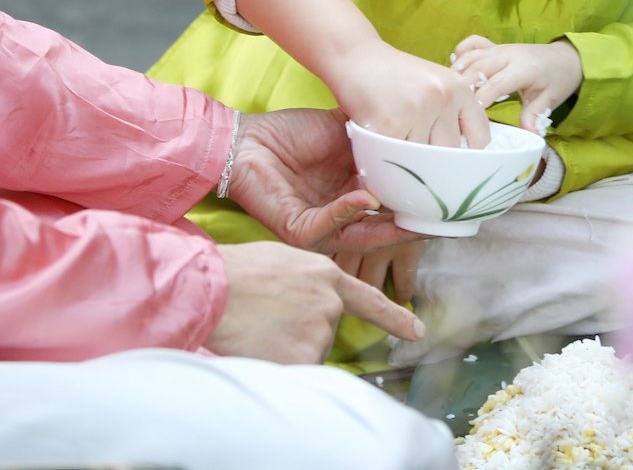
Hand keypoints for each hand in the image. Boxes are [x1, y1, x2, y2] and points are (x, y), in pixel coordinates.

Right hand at [207, 241, 423, 363]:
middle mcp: (330, 303)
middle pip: (325, 331)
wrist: (215, 289)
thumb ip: (305, 282)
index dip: (395, 317)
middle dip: (301, 333)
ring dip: (286, 348)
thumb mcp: (281, 262)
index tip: (416, 331)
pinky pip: (296, 370)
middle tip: (266, 320)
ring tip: (258, 328)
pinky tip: (259, 345)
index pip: (369, 300)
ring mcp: (319, 330)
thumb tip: (306, 302)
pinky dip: (278, 365)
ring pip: (309, 352)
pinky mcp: (304, 356)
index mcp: (325, 275)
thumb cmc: (237, 272)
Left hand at [226, 108, 422, 255]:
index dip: (418, 200)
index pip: (394, 205)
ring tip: (412, 212)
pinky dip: (347, 211)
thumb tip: (416, 128)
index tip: (445, 191)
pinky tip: (364, 196)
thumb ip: (377, 138)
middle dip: (412, 222)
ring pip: (362, 234)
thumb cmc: (294, 135)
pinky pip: (328, 226)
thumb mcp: (346, 133)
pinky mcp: (298, 232)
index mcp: (356, 196)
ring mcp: (322, 229)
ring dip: (387, 225)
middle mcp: (343, 218)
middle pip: (385, 227)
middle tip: (439, 211)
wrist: (249, 139)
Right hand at [330, 40, 491, 147]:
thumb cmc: (394, 75)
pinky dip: (387, 158)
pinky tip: (380, 146)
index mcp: (458, 88)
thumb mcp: (434, 83)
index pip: (480, 137)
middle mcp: (442, 97)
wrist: (355, 56)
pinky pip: (395, 158)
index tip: (454, 162)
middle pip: (449, 153)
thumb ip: (452, 113)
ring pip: (422, 160)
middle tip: (419, 160)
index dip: (468, 155)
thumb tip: (462, 160)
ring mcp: (416, 111)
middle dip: (434, 161)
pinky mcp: (389, 125)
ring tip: (395, 145)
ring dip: (407, 160)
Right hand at [450, 36, 583, 130]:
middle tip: (449, 107)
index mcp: (523, 69)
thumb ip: (535, 115)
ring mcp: (499, 48)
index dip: (479, 99)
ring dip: (456, 72)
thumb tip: (528, 133)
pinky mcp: (494, 45)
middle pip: (477, 68)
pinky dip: (460, 53)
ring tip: (445, 93)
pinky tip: (453, 70)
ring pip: (471, 56)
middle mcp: (508, 55)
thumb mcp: (551, 100)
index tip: (467, 114)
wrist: (565, 58)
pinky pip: (472, 44)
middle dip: (462, 87)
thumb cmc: (558, 80)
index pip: (496, 84)